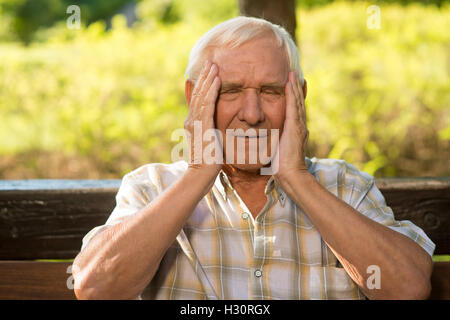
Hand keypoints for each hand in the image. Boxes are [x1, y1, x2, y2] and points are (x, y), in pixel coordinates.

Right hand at [184, 60, 221, 177]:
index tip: (210, 72)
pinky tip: (217, 80)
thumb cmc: (208, 163)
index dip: (204, 84)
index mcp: (193, 123)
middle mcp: (191, 120)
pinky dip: (212, 91)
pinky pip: (208, 104)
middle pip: (198, 94)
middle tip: (211, 62)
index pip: (199, 99)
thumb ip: (211, 131)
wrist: (200, 175)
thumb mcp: (210, 142)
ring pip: (202, 96)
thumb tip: (217, 126)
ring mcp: (195, 123)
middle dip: (205, 77)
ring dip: (209, 80)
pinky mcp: (202, 126)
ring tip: (214, 66)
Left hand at [273, 70, 308, 183]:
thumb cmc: (281, 166)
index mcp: (294, 130)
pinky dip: (292, 95)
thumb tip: (263, 137)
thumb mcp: (276, 148)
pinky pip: (293, 107)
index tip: (290, 84)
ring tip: (293, 74)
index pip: (293, 109)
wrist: (290, 175)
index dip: (292, 96)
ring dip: (295, 87)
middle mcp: (299, 126)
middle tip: (294, 73)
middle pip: (297, 102)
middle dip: (296, 87)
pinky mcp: (295, 128)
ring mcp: (299, 126)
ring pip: (297, 102)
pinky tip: (290, 84)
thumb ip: (273, 140)